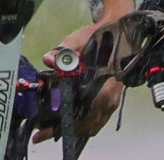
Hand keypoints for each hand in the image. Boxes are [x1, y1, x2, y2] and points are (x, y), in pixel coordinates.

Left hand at [32, 22, 123, 144]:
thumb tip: (48, 59)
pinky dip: (82, 123)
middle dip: (64, 130)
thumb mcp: (79, 38)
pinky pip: (96, 120)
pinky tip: (67, 118)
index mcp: (105, 87)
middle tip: (42, 132)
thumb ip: (63, 50)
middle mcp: (110, 99)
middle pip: (86, 126)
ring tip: (51, 128)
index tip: (45, 130)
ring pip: (92, 125)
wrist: (121, 30)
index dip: (62, 123)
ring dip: (73, 128)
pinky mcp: (111, 101)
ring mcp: (112, 102)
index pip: (82, 114)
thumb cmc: (101, 35)